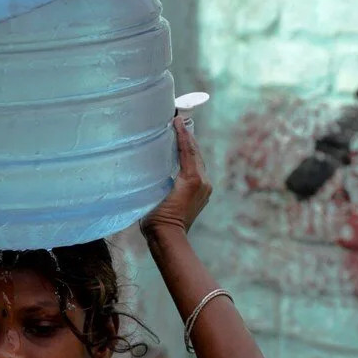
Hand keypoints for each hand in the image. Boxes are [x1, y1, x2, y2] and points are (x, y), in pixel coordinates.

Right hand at [139, 117, 212, 235]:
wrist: (169, 238)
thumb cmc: (156, 218)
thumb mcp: (154, 192)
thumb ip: (158, 174)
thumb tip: (153, 157)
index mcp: (192, 179)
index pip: (188, 150)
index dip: (182, 133)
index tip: (176, 119)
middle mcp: (203, 181)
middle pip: (196, 153)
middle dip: (187, 137)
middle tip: (179, 121)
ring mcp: (205, 188)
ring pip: (198, 161)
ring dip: (189, 147)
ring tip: (181, 133)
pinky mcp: (202, 193)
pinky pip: (197, 170)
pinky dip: (190, 159)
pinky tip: (183, 155)